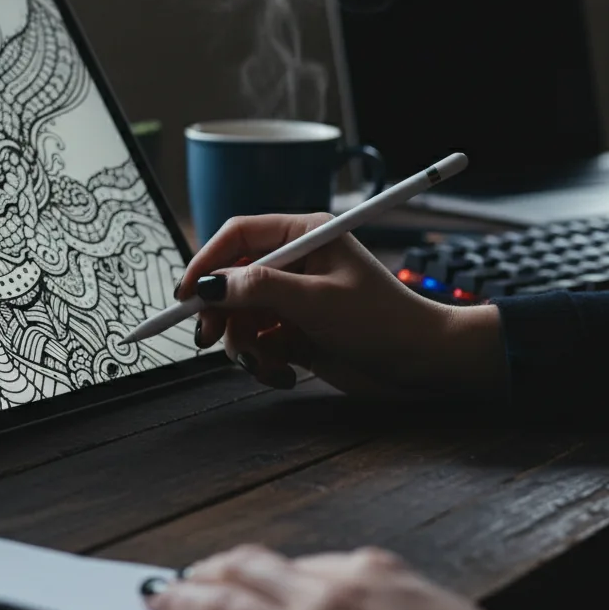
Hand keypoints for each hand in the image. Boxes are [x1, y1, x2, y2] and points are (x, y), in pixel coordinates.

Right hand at [175, 214, 505, 398]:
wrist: (422, 365)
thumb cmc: (382, 321)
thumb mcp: (317, 300)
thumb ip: (259, 289)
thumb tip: (208, 286)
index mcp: (305, 235)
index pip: (237, 235)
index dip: (206, 262)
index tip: (186, 295)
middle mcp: (295, 264)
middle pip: (230, 281)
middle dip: (219, 313)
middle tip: (208, 339)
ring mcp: (294, 301)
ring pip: (240, 319)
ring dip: (245, 346)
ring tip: (269, 363)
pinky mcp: (296, 334)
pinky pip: (257, 345)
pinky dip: (263, 363)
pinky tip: (286, 374)